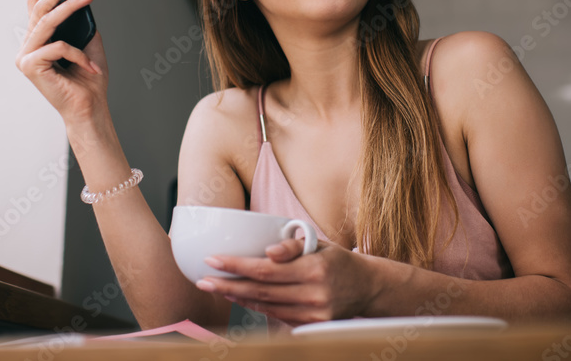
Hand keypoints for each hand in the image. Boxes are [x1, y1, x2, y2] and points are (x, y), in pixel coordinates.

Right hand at [15, 0, 108, 127]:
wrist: (90, 108)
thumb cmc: (90, 77)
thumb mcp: (89, 40)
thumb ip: (80, 20)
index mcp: (38, 38)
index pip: (38, 2)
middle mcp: (27, 45)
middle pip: (39, 6)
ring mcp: (25, 56)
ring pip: (47, 20)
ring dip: (71, 4)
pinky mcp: (29, 66)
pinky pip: (58, 46)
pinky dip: (78, 54)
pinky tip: (90, 66)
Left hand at [194, 239, 375, 325]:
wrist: (367, 288)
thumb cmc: (337, 260)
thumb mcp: (319, 243)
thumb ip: (293, 245)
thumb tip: (267, 253)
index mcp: (314, 268)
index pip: (266, 269)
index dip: (236, 266)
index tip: (211, 260)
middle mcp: (314, 294)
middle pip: (261, 292)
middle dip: (228, 285)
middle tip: (203, 280)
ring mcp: (313, 314)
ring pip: (266, 306)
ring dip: (238, 297)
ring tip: (217, 287)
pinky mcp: (312, 326)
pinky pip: (277, 316)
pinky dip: (256, 307)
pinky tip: (241, 297)